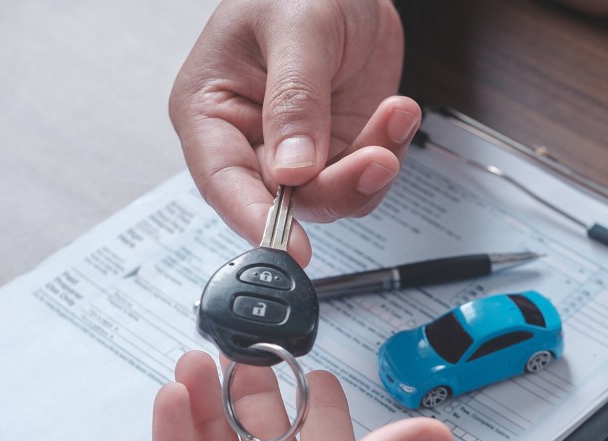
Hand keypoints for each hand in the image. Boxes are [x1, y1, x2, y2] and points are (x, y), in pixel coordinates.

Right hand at [170, 0, 421, 262]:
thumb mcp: (295, 28)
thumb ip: (294, 99)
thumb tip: (294, 169)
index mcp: (210, 111)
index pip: (222, 181)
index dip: (254, 218)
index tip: (292, 246)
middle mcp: (250, 141)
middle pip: (286, 202)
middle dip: (338, 185)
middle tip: (376, 158)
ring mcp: (298, 152)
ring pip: (332, 199)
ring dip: (371, 167)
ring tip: (395, 115)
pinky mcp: (338, 152)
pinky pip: (365, 180)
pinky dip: (390, 152)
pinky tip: (397, 112)